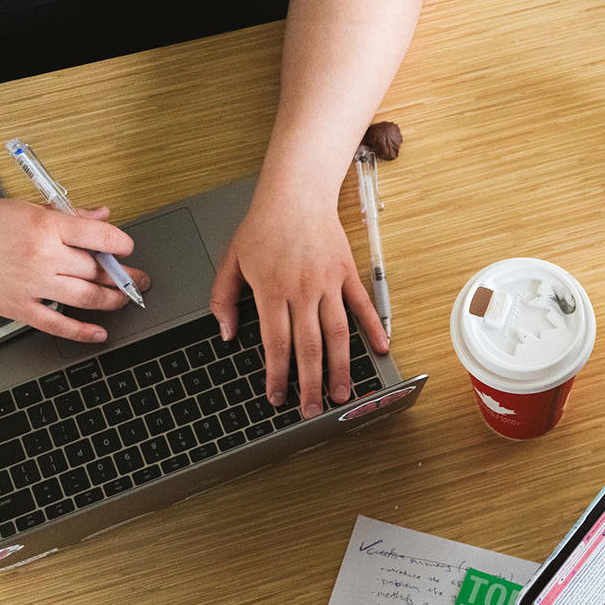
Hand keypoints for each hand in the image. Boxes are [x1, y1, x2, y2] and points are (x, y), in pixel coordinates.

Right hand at [0, 198, 149, 341]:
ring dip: (113, 301)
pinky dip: (83, 332)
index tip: (128, 250)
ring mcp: (31, 284)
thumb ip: (69, 215)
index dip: (123, 245)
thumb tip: (103, 216)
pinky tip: (99, 333)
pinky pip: (57, 324)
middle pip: (98, 270)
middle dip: (125, 277)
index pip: (102, 237)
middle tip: (138, 280)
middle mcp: (42, 256)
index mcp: (46, 227)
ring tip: (124, 299)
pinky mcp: (17, 307)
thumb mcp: (27, 208)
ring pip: (88, 297)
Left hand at [209, 186, 387, 418]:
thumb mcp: (231, 260)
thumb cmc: (262, 226)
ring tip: (342, 393)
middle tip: (312, 410)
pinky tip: (381, 349)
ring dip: (340, 367)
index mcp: (272, 290)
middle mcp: (303, 291)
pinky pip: (362, 306)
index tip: (277, 398)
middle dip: (310, 383)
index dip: (277, 375)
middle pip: (309, 346)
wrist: (296, 194)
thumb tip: (227, 334)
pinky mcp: (347, 274)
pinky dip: (373, 328)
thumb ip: (224, 299)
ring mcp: (328, 283)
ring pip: (338, 334)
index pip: (276, 343)